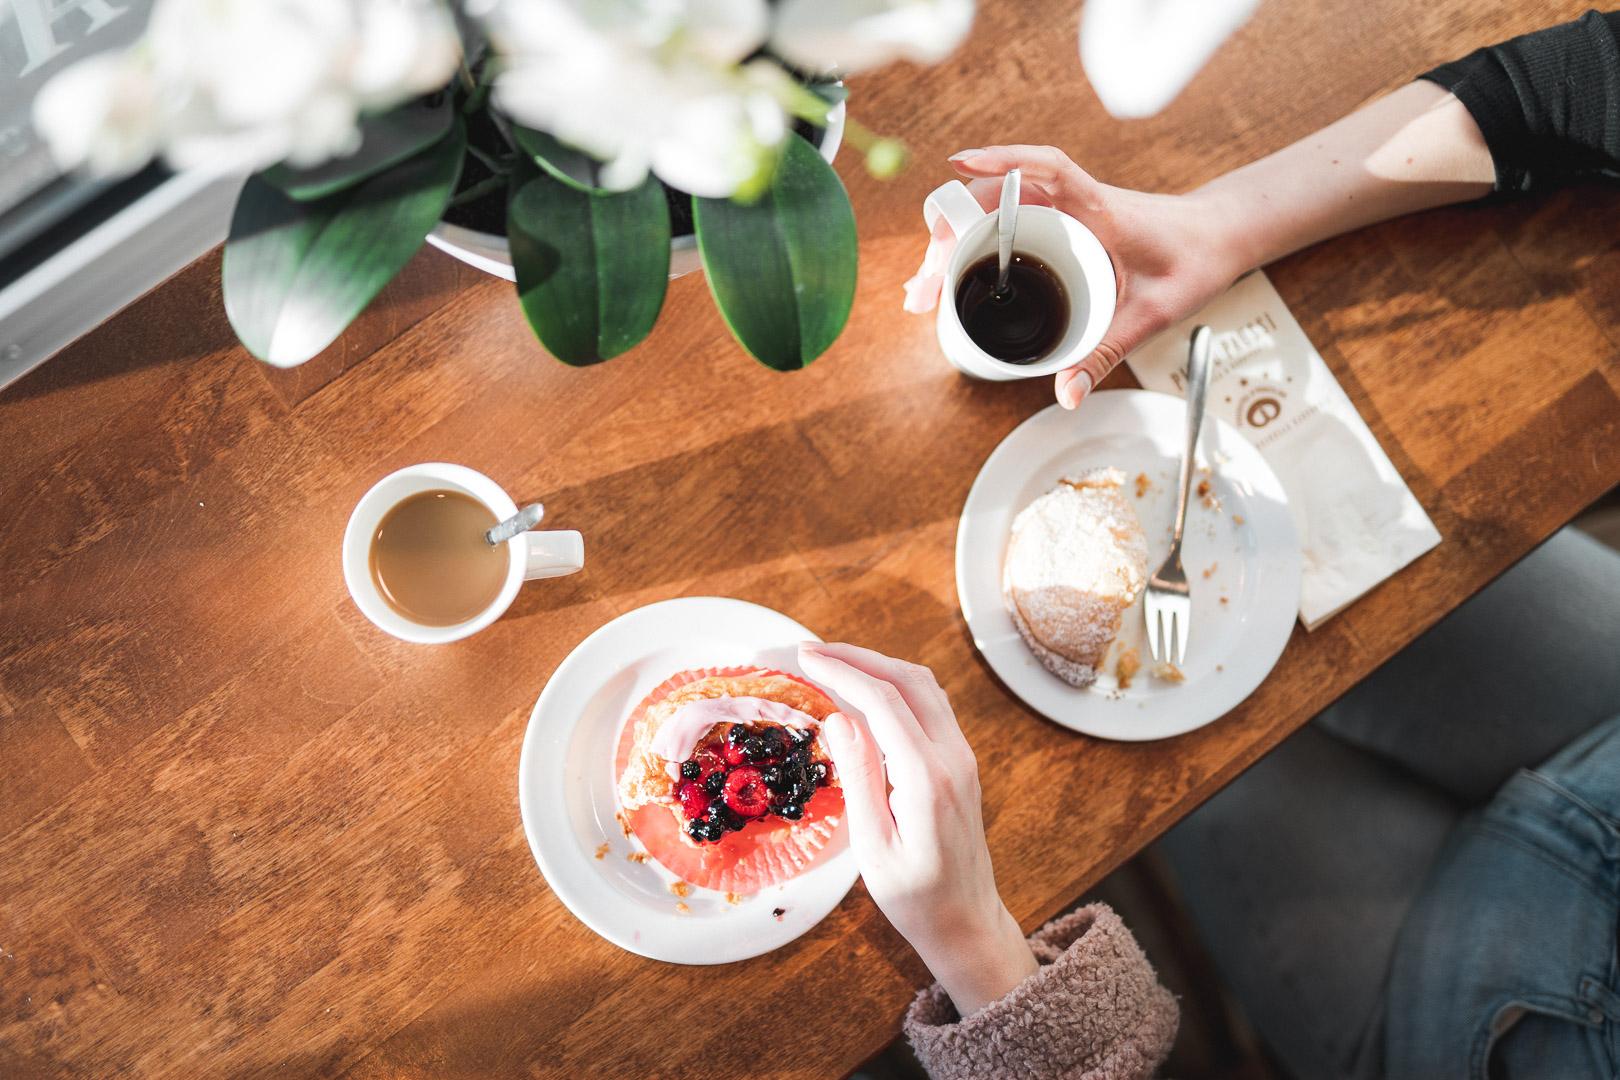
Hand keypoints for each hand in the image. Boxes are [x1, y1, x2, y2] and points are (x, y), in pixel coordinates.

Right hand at [797, 641, 1037, 1017]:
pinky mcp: (960, 762)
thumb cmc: (915, 898)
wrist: (967, 923)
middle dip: (858, 656)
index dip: (841, 671)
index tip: (803, 657)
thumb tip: (838, 718)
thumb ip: (858, 779)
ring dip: (878, 665)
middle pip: (908, 680)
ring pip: (923, 687)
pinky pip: (929, 706)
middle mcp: (954, 757)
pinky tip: (863, 691)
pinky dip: (894, 686)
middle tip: (810, 650)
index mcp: (929, 778)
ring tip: (831, 661)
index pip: (883, 701)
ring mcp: (962, 757)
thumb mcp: (873, 848)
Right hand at [907, 145, 1244, 409]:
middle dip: (948, 235)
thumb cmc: (1193, 261)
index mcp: (1099, 207)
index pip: (1046, 169)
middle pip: (994, 201)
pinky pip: (1006, 226)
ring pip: (992, 215)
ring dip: (952, 245)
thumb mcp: (1153, 315)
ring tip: (925, 292)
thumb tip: (1067, 395)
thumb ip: (1108, 353)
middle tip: (923, 289)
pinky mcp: (1060, 224)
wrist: (1218, 239)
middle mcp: (1073, 201)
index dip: (1003, 161)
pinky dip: (972, 246)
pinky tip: (952, 276)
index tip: (958, 165)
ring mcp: (1062, 211)